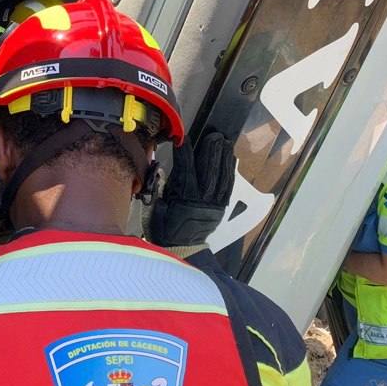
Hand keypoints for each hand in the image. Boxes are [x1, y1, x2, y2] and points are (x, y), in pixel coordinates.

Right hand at [149, 130, 235, 247]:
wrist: (182, 250)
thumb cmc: (164, 229)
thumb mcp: (155, 210)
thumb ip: (160, 189)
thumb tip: (163, 170)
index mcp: (183, 200)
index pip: (186, 170)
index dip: (185, 153)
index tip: (184, 138)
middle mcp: (202, 200)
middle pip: (209, 171)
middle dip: (212, 152)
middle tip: (215, 135)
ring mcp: (214, 204)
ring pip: (222, 177)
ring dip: (224, 158)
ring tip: (226, 143)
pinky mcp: (221, 207)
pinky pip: (228, 187)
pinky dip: (230, 172)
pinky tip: (231, 160)